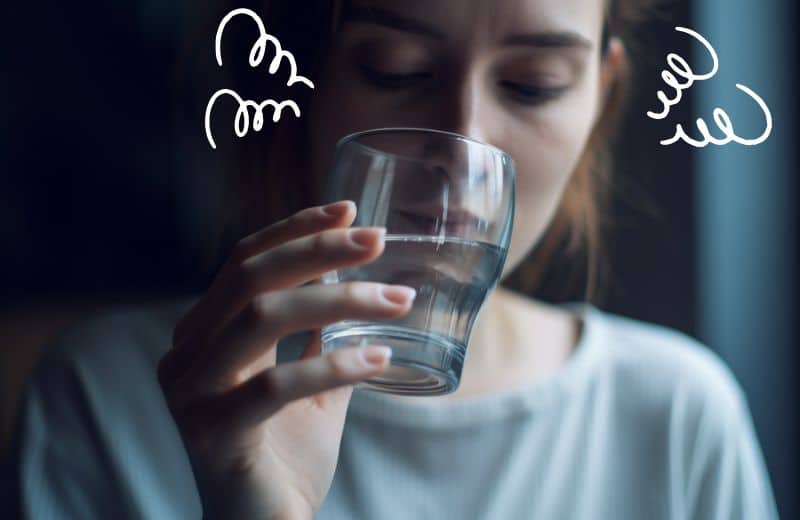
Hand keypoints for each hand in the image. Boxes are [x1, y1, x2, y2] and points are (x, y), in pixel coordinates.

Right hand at [157, 200, 415, 518]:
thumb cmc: (284, 455)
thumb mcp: (309, 382)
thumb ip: (320, 335)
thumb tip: (358, 282)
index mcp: (205, 335)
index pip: (244, 262)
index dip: (295, 229)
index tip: (350, 210)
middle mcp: (186, 354)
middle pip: (250, 277)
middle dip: (319, 249)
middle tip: (379, 239)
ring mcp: (191, 392)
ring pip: (260, 317)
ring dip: (338, 300)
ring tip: (398, 298)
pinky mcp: (211, 431)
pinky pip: (275, 383)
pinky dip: (334, 364)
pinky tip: (380, 356)